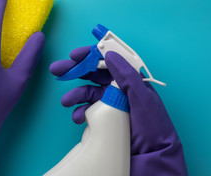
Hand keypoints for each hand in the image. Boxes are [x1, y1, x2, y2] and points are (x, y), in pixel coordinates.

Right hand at [50, 47, 187, 175]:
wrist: (153, 157)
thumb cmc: (152, 126)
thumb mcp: (142, 98)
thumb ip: (127, 76)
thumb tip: (110, 54)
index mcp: (130, 80)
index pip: (108, 61)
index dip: (91, 55)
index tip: (74, 55)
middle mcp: (119, 88)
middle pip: (94, 74)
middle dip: (75, 71)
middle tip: (57, 70)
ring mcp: (111, 103)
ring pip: (88, 91)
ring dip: (75, 94)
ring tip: (66, 102)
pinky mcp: (105, 118)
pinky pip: (88, 110)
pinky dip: (79, 111)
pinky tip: (77, 118)